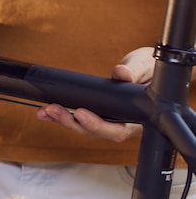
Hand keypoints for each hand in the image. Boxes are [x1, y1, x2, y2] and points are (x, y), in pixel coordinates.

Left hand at [36, 47, 153, 141]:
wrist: (148, 69)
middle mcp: (122, 123)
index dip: (99, 125)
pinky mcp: (96, 114)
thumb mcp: (146, 66)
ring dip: (63, 120)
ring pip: (84, 128)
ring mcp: (108, 120)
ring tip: (47, 110)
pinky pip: (77, 119)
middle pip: (96, 132)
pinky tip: (45, 113)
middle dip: (73, 123)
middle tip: (56, 110)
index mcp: (138, 119)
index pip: (118, 129)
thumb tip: (121, 73)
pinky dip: (60, 116)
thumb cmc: (152, 70)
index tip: (83, 114)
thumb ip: (135, 71)